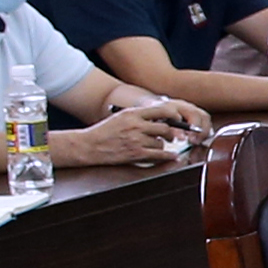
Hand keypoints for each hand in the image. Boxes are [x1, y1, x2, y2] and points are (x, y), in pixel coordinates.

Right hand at [53, 107, 174, 168]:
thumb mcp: (121, 117)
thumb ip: (139, 116)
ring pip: (161, 143)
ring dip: (162, 146)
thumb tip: (160, 118)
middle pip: (165, 128)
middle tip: (173, 136)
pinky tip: (172, 157)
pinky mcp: (135, 154)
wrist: (88, 145)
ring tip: (155, 146)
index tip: (178, 119)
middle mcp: (136, 126)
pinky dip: (167, 156)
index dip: (174, 115)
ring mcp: (136, 140)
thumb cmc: (104, 131)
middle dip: (171, 133)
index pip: (161, 110)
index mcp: (132, 114)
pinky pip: (158, 155)